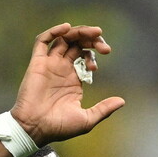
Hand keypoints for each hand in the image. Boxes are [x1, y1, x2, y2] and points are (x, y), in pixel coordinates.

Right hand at [11, 23, 124, 145]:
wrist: (35, 129)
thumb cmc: (59, 127)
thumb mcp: (87, 119)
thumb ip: (104, 109)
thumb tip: (122, 101)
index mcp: (73, 78)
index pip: (85, 56)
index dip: (94, 55)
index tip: (95, 67)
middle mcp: (62, 68)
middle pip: (77, 44)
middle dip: (91, 40)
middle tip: (104, 45)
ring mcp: (50, 64)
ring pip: (63, 39)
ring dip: (78, 32)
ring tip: (93, 32)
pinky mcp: (37, 63)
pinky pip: (42, 41)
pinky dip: (53, 31)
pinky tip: (66, 27)